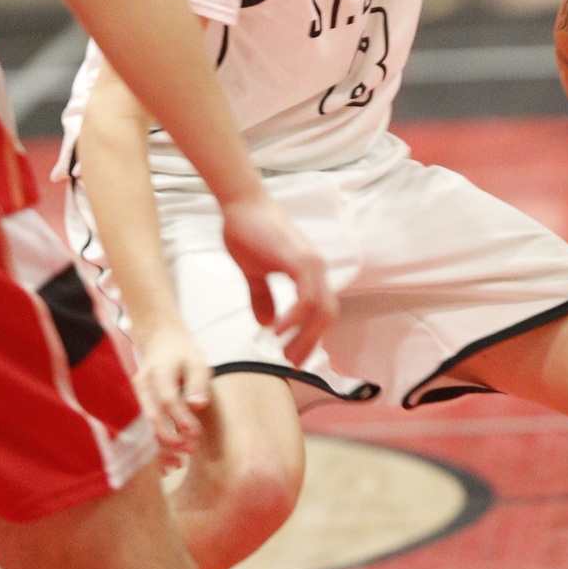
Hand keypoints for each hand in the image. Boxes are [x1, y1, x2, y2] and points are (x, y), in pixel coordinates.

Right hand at [132, 319, 212, 461]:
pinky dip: (152, 448)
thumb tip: (198, 406)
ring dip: (160, 448)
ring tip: (179, 463)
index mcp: (159, 371)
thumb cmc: (183, 354)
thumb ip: (198, 383)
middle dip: (170, 438)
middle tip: (191, 449)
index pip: (168, 399)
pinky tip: (166, 463)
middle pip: (152, 416)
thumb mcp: (197, 361)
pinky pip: (140, 430)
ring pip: (143, 427)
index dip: (182, 419)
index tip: (196, 434)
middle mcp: (142, 384)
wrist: (160, 342)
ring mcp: (135, 396)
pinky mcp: (134, 407)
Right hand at [221, 190, 337, 367]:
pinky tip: (278, 331)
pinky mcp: (299, 260)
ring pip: (321, 309)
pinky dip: (295, 318)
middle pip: (327, 315)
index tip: (294, 358)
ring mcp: (311, 263)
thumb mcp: (254, 273)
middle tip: (292, 364)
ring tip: (285, 353)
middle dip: (311, 343)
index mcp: (309, 272)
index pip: (322, 312)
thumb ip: (262, 296)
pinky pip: (306, 297)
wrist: (240, 205)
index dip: (311, 337)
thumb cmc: (247, 233)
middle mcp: (317, 268)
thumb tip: (266, 323)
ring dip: (305, 336)